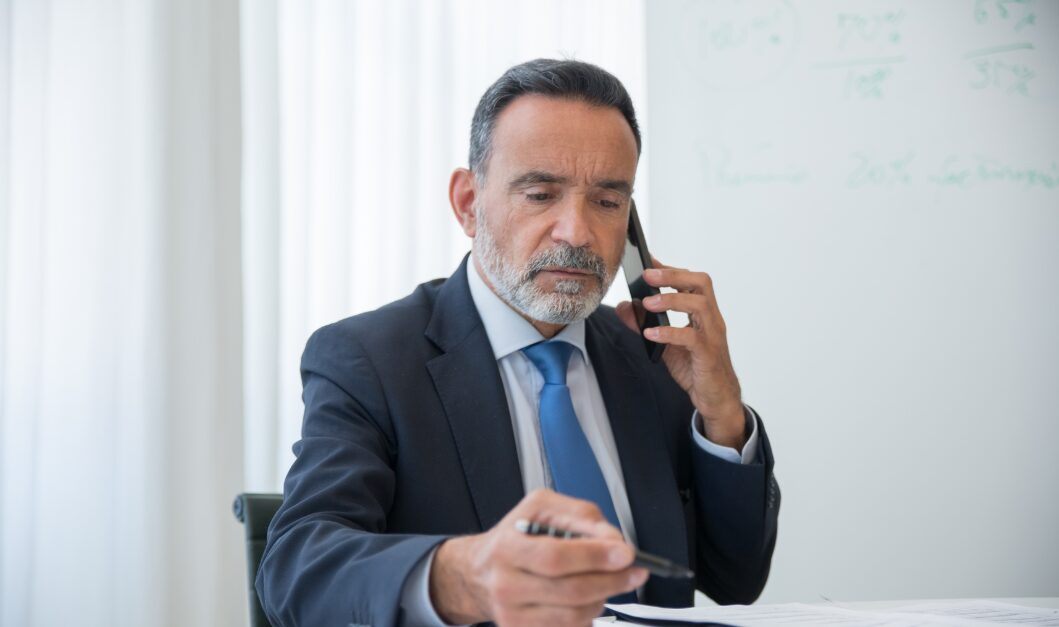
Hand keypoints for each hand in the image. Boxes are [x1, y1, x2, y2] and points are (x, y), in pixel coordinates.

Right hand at [429, 489, 647, 626]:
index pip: (556, 556)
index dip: (595, 556)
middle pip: (570, 591)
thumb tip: (613, 540)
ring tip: (608, 582)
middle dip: (611, 580)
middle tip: (633, 571)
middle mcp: (506, 584)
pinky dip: (587, 614)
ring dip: (602, 598)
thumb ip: (580, 516)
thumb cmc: (516, 535)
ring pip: (574, 615)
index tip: (625, 554)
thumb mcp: (542, 507)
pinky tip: (587, 597)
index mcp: (507, 547)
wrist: (482, 570)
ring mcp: (512, 614)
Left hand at [616, 258, 745, 449]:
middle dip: (673, 275)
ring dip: (671, 300)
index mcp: (703, 312)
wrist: (715, 398)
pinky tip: (650, 334)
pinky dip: (669, 333)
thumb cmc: (695, 367)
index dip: (671, 268)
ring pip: (700, 305)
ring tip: (647, 303)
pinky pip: (691, 338)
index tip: (648, 260)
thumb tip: (623, 306)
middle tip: (647, 275)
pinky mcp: (708, 355)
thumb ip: (645, 324)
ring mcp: (713, 336)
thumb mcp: (664, 343)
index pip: (692, 280)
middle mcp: (711, 319)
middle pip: (701, 283)